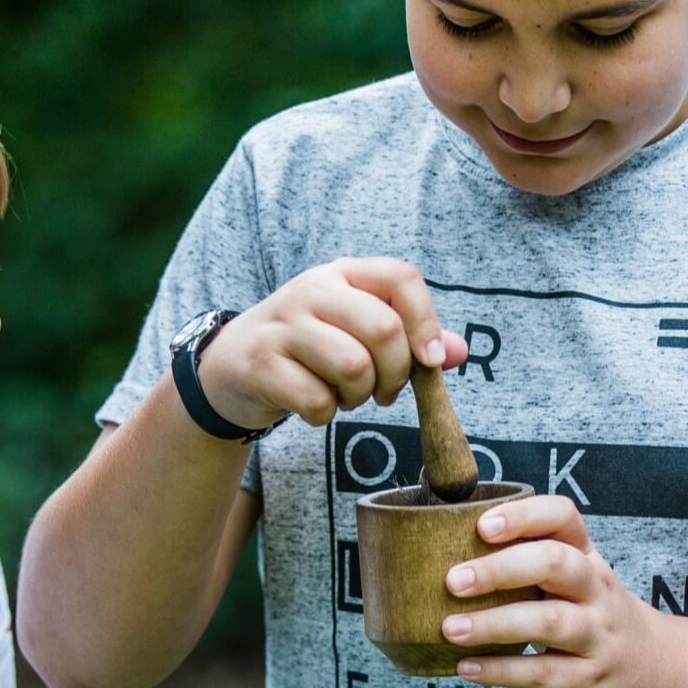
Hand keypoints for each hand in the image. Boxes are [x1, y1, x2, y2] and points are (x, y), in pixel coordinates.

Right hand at [194, 257, 467, 428]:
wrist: (229, 368)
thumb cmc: (308, 350)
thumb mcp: (355, 332)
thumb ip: (409, 338)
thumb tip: (458, 351)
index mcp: (343, 273)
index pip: (401, 277)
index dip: (426, 321)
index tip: (430, 362)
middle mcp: (311, 289)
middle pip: (383, 329)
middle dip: (396, 374)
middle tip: (383, 392)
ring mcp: (281, 324)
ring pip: (352, 366)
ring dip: (359, 396)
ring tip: (345, 396)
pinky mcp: (258, 362)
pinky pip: (316, 399)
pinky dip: (324, 414)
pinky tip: (313, 405)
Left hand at [441, 495, 682, 687]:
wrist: (656, 673)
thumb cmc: (592, 616)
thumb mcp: (576, 581)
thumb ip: (529, 564)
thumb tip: (442, 550)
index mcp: (587, 556)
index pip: (563, 517)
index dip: (522, 516)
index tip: (481, 525)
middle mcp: (596, 589)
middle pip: (555, 563)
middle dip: (500, 569)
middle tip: (453, 580)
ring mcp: (596, 635)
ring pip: (549, 621)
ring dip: (494, 624)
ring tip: (451, 628)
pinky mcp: (587, 678)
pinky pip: (542, 672)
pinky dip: (501, 670)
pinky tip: (466, 667)